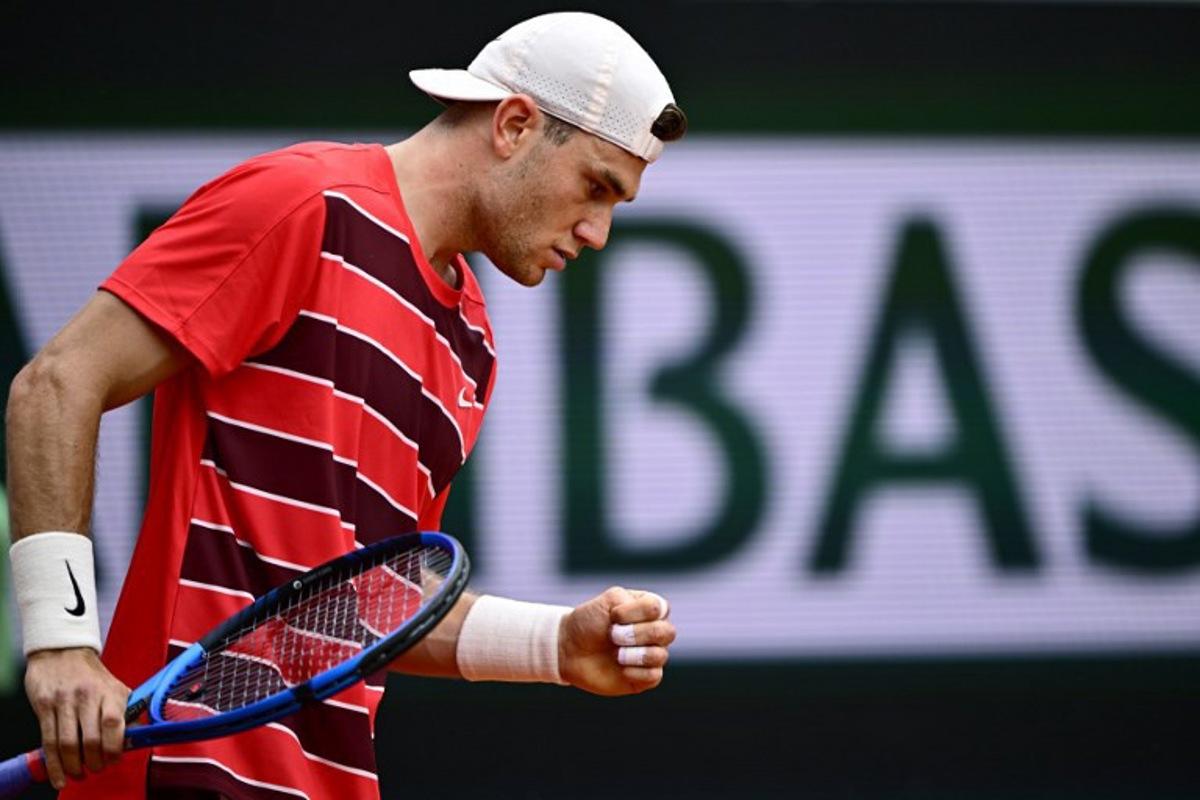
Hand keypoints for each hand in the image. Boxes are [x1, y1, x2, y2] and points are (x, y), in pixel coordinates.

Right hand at [24, 647, 129, 788]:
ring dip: (74, 764)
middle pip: (89, 738)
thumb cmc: (92, 676)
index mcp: (109, 691)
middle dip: (94, 761)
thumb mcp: (115, 688)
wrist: (62, 651)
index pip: (112, 722)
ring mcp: (64, 701)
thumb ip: (125, 711)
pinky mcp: (44, 706)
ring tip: (80, 773)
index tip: (114, 760)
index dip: (113, 747)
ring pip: (67, 743)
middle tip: (98, 768)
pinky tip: (61, 773)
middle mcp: (86, 696)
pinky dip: (55, 762)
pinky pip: (48, 740)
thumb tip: (137, 736)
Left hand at [558, 587, 674, 695]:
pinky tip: (621, 668)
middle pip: (666, 632)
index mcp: (647, 609)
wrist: (568, 649)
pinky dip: (636, 672)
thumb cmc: (588, 622)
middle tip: (613, 635)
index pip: (658, 608)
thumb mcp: (606, 601)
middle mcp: (653, 631)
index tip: (613, 615)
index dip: (636, 612)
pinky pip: (654, 676)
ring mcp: (650, 655)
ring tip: (616, 654)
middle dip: (637, 634)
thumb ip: (628, 600)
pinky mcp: (644, 678)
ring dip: (635, 654)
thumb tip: (649, 620)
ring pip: (661, 655)